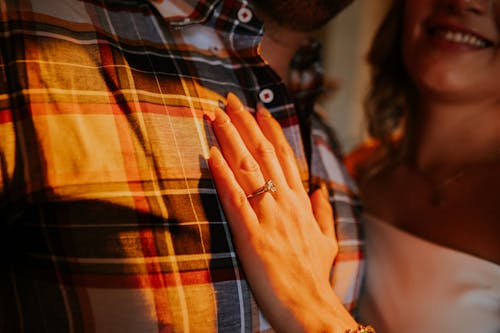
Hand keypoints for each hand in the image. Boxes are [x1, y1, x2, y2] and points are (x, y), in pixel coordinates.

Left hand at [207, 93, 357, 331]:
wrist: (312, 308)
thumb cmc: (315, 276)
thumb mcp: (327, 241)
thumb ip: (323, 213)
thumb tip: (320, 188)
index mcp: (300, 203)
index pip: (285, 156)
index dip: (271, 130)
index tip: (259, 108)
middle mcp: (286, 202)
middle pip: (263, 154)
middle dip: (245, 124)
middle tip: (229, 100)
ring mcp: (269, 217)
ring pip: (248, 169)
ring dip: (229, 139)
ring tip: (214, 115)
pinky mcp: (252, 236)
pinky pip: (235, 199)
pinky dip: (222, 174)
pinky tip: (210, 154)